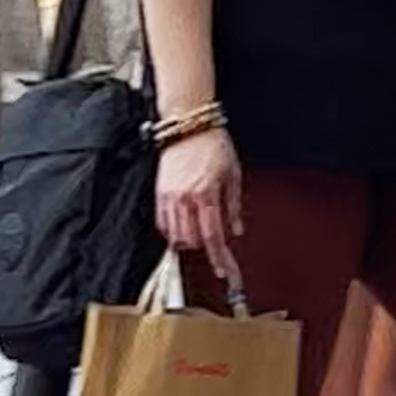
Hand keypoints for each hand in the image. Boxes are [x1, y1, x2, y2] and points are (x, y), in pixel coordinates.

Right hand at [153, 120, 245, 275]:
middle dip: (205, 248)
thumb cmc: (213, 144)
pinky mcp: (159, 193)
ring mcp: (169, 197)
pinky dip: (174, 232)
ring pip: (176, 236)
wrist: (188, 124)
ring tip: (201, 234)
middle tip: (218, 249)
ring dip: (190, 241)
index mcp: (206, 194)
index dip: (219, 258)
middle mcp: (185, 198)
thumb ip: (233, 206)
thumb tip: (236, 231)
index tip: (225, 271)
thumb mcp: (232, 174)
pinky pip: (163, 223)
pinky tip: (185, 228)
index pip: (212, 236)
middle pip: (192, 241)